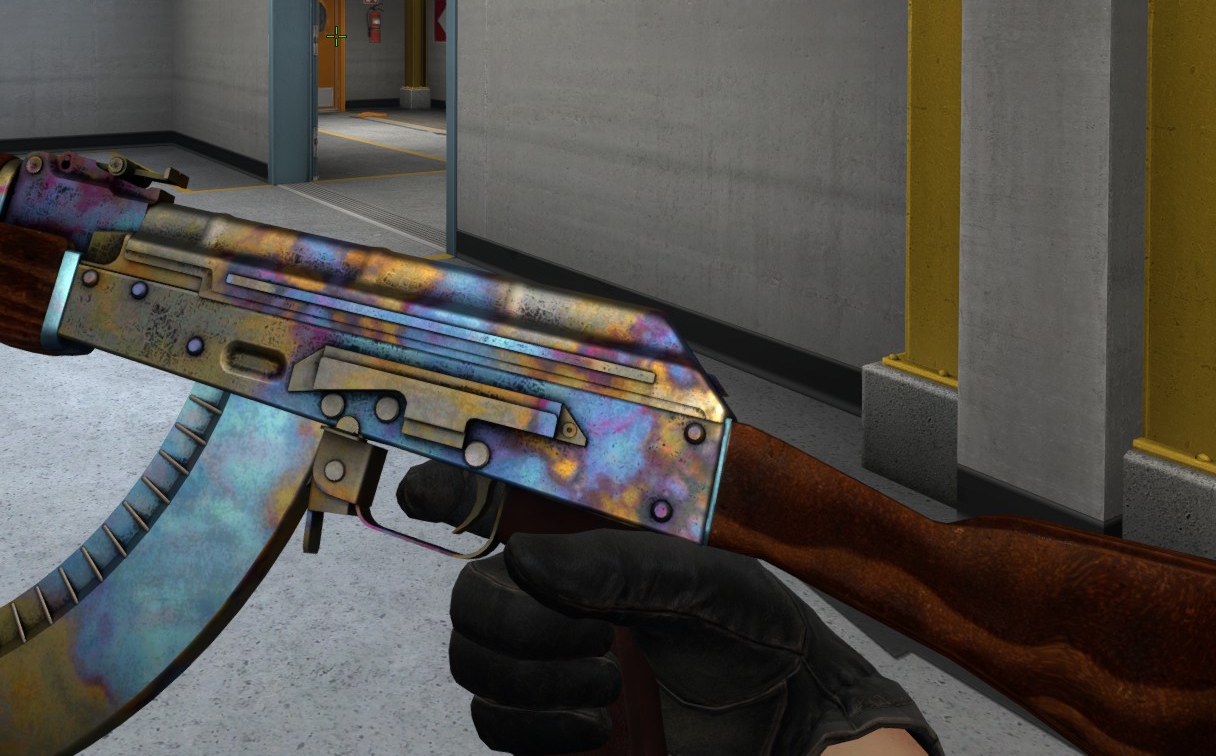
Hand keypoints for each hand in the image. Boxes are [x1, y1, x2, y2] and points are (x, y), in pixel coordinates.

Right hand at [398, 463, 939, 755]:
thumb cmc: (757, 632)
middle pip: (470, 594)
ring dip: (533, 678)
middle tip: (590, 636)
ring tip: (608, 683)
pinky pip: (492, 723)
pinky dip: (533, 727)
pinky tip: (592, 727)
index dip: (448, 488)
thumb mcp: (706, 580)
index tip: (427, 495)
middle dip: (513, 619)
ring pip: (473, 660)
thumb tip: (525, 559)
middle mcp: (555, 595)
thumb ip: (620, 565)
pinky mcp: (547, 723)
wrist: (788, 719)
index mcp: (588, 539)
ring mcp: (545, 661)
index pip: (498, 501)